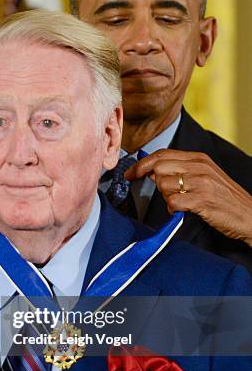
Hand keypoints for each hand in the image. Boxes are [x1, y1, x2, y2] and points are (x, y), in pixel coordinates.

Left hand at [125, 149, 251, 246]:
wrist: (249, 216)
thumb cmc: (224, 199)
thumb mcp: (204, 177)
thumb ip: (180, 171)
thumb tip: (151, 171)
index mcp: (198, 158)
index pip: (161, 154)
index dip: (141, 164)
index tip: (130, 174)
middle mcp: (199, 167)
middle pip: (158, 167)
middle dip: (154, 182)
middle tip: (164, 193)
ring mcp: (201, 182)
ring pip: (163, 184)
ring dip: (166, 197)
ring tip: (181, 202)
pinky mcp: (202, 200)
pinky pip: (173, 202)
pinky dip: (173, 209)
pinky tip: (182, 212)